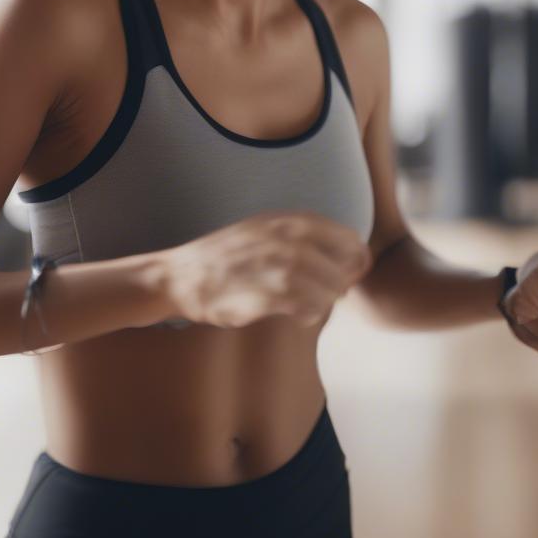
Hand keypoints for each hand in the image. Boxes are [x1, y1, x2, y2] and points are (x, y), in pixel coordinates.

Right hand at [160, 209, 373, 329]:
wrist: (182, 276)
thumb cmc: (228, 257)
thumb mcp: (265, 229)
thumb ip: (303, 236)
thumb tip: (352, 256)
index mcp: (289, 220)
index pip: (349, 239)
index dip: (354, 262)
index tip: (344, 276)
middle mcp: (286, 237)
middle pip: (344, 268)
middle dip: (340, 286)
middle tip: (324, 296)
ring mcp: (275, 265)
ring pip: (329, 290)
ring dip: (325, 303)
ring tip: (308, 307)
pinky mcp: (266, 294)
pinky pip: (309, 308)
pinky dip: (309, 315)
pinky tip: (297, 317)